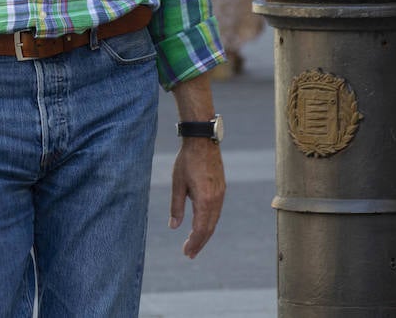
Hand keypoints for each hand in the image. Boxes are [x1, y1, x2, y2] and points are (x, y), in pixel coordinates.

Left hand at [169, 138, 224, 258]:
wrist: (202, 141)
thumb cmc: (187, 161)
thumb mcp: (177, 184)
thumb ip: (176, 206)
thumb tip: (174, 226)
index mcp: (205, 200)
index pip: (201, 228)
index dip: (194, 242)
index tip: (186, 252)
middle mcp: (216, 200)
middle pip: (209, 228)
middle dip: (199, 242)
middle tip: (189, 254)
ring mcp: (221, 195)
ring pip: (214, 220)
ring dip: (205, 234)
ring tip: (195, 244)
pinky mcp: (221, 189)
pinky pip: (216, 212)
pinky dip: (209, 222)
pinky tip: (202, 225)